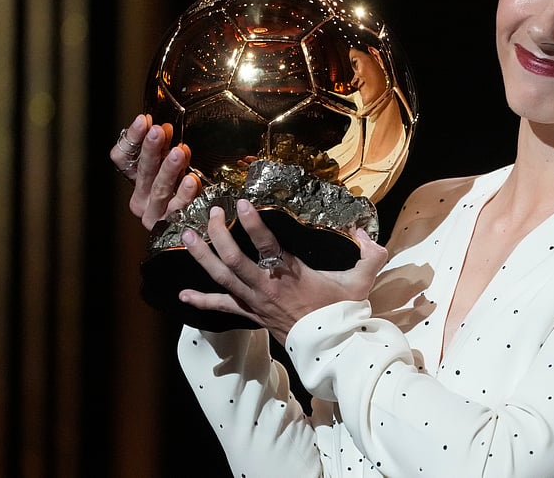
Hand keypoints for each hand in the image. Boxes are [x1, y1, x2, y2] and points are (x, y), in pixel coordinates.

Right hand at [109, 114, 203, 229]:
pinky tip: (191, 181)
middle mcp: (140, 197)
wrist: (195, 228)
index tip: (143, 120)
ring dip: (169, 169)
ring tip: (178, 152)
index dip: (132, 139)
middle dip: (151, 150)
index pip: (123, 157)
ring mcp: (154, 214)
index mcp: (135, 180)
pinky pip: (178, 209)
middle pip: (142, 171)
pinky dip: (185, 194)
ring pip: (159, 189)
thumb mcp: (172, 167)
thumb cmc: (182, 191)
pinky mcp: (170, 226)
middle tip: (158, 132)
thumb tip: (164, 128)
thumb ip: (167, 149)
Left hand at [178, 200, 388, 343]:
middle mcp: (267, 287)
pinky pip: (222, 308)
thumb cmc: (343, 312)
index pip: (267, 246)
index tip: (242, 204)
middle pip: (234, 260)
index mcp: (292, 275)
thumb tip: (364, 232)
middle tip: (211, 212)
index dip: (253, 225)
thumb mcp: (362, 281)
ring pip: (222, 278)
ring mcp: (256, 302)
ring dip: (202, 257)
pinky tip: (183, 295)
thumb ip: (371, 253)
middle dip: (218, 234)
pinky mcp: (251, 315)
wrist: (332, 348)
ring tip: (186, 237)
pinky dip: (201, 301)